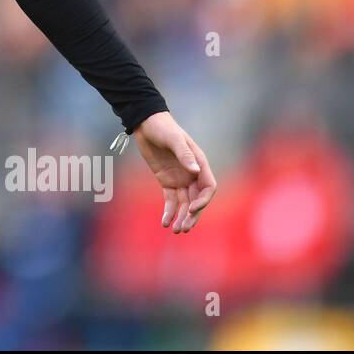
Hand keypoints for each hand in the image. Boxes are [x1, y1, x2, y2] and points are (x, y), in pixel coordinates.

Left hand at [132, 111, 216, 233]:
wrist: (146, 123)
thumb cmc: (163, 127)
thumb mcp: (173, 139)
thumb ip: (184, 154)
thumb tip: (196, 171)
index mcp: (199, 164)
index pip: (208, 188)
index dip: (203, 201)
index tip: (192, 209)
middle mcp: (192, 174)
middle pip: (197, 200)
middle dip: (192, 215)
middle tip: (183, 229)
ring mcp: (180, 179)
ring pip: (185, 203)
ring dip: (181, 217)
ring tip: (175, 231)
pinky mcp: (166, 181)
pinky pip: (170, 200)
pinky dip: (169, 211)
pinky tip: (164, 222)